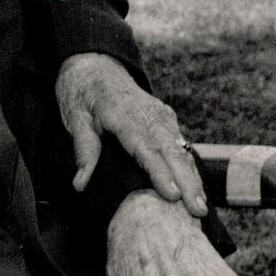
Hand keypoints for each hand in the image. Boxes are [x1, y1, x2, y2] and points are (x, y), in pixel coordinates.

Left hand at [55, 51, 206, 215]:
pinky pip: (180, 145)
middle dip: (186, 181)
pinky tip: (196, 189)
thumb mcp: (74, 116)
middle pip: (170, 150)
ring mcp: (159, 114)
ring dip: (193, 177)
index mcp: (121, 112)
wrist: (95, 65)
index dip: (159, 172)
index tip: (172, 195)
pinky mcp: (166, 118)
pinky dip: (190, 167)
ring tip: (201, 207)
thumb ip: (82, 150)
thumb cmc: (82, 92)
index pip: (144, 146)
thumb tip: (80, 184)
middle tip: (198, 210)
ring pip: (180, 149)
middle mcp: (146, 113)